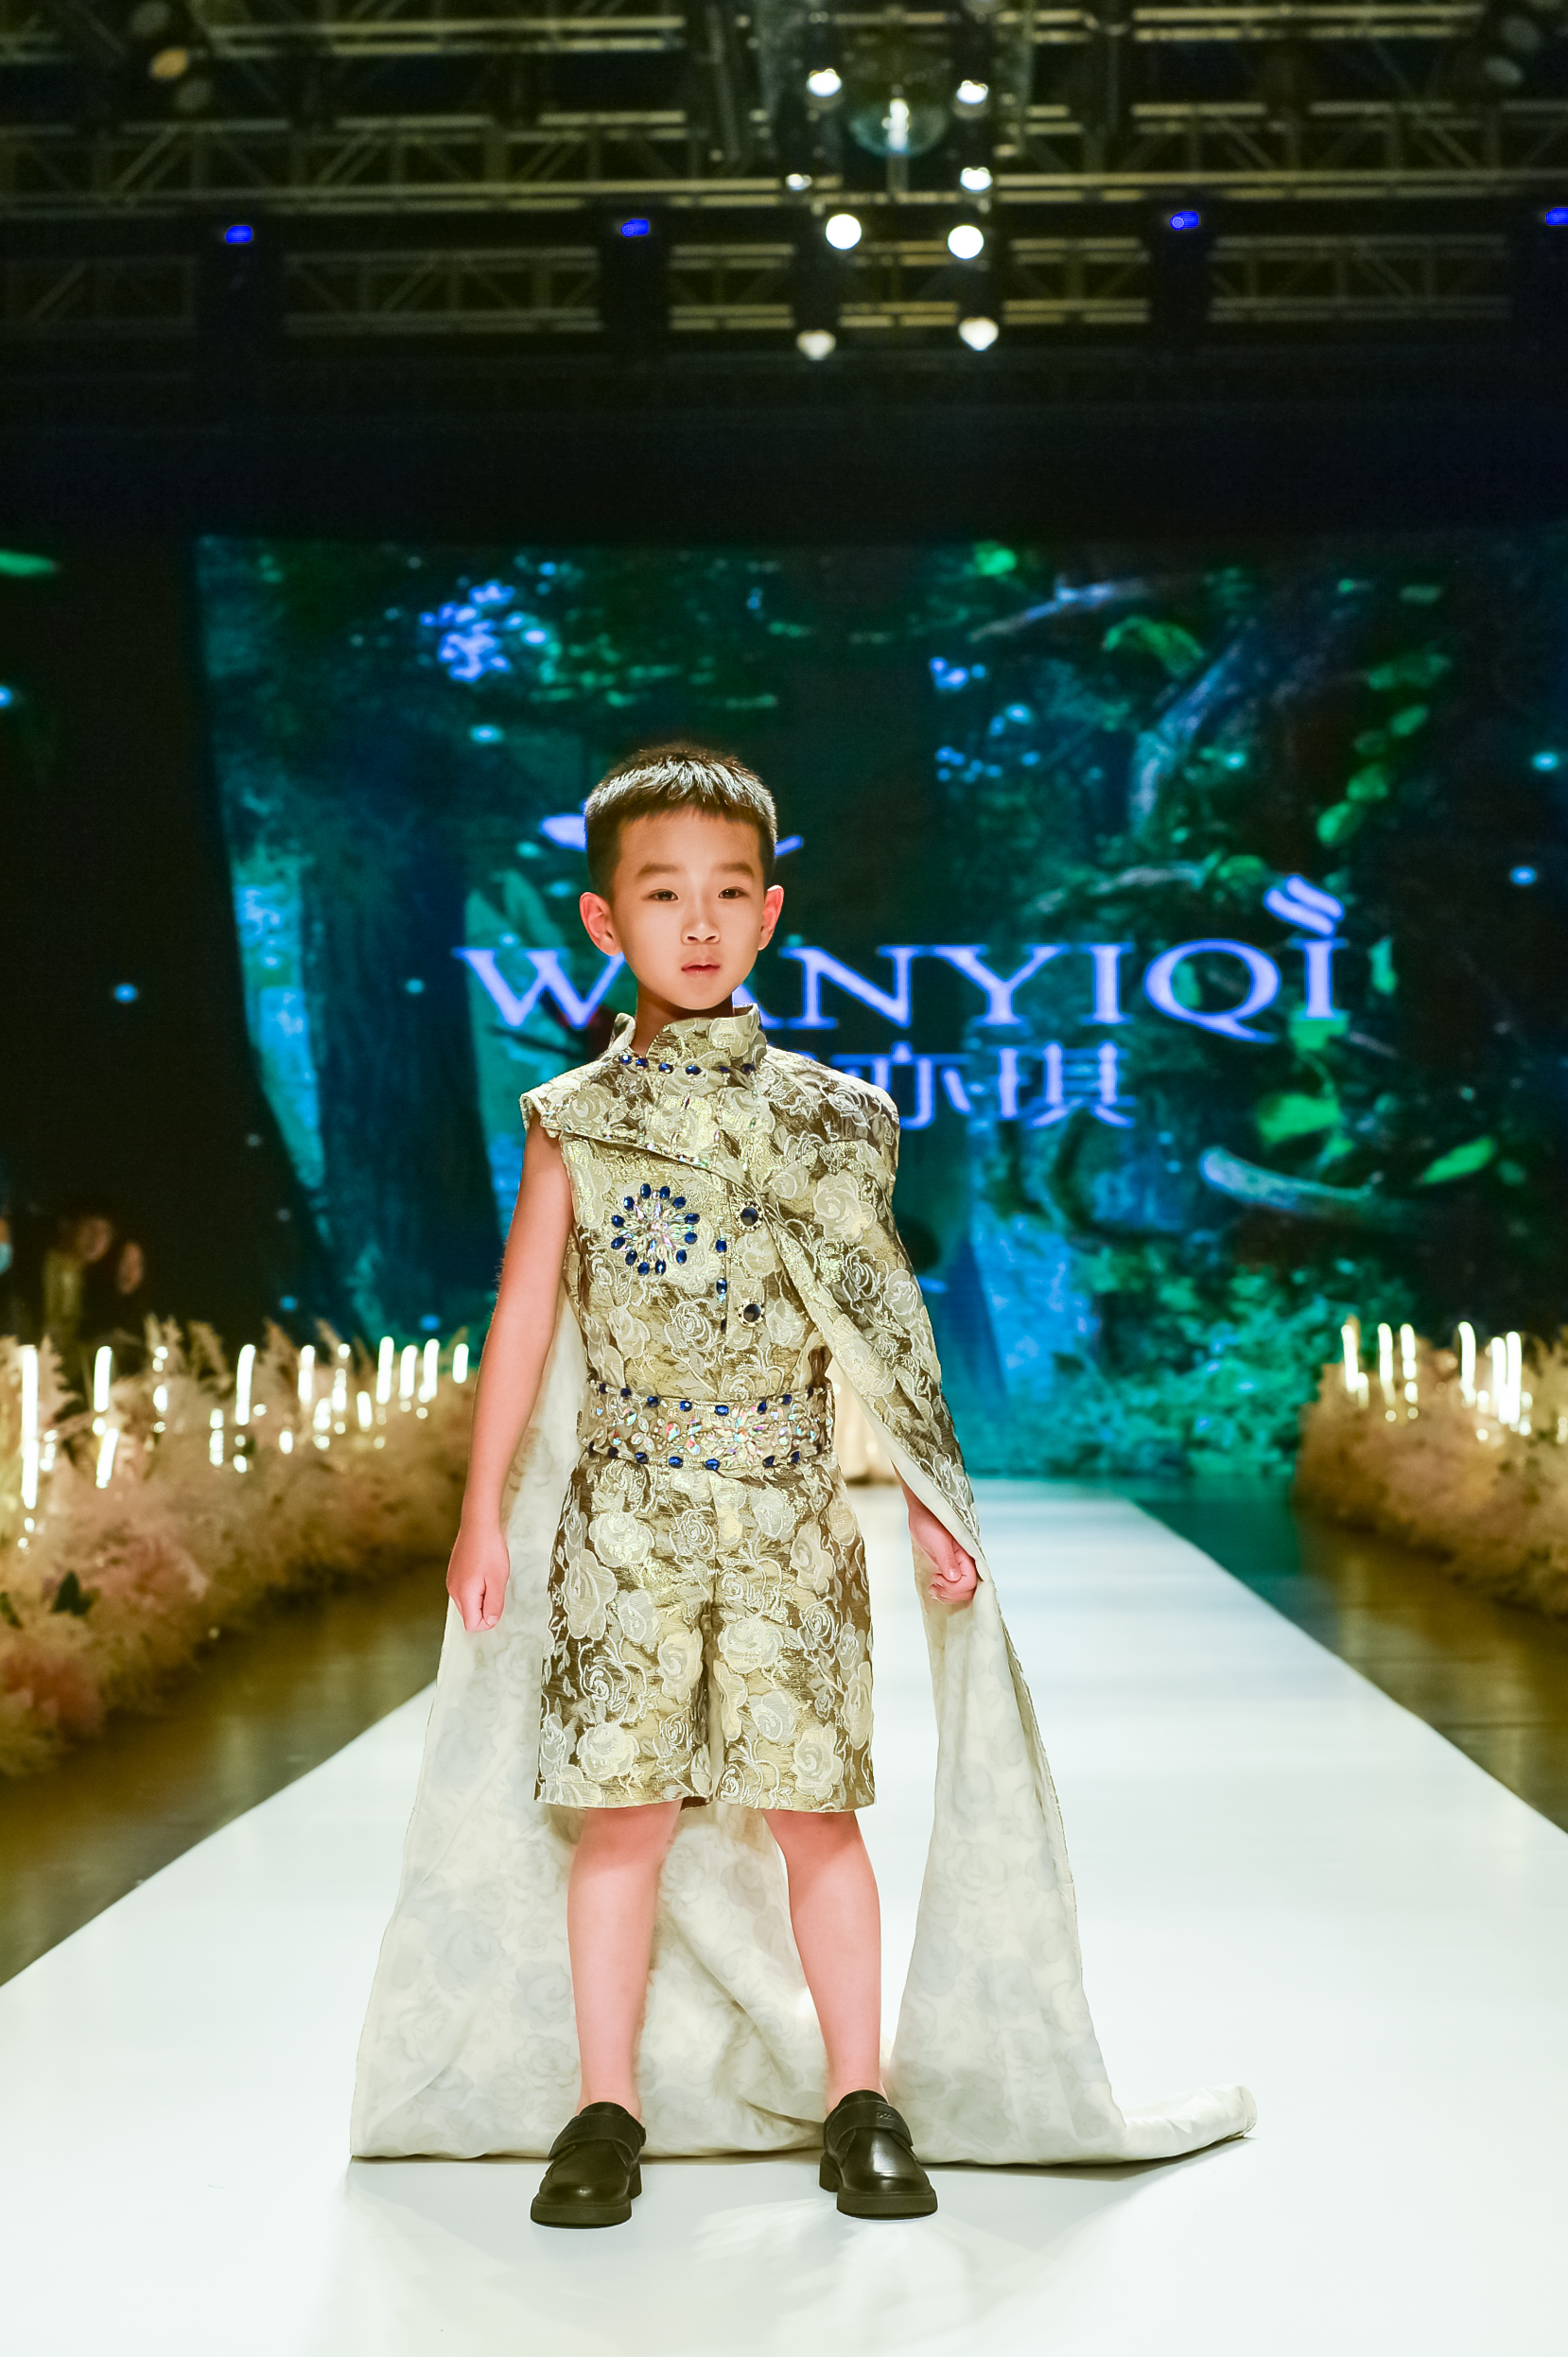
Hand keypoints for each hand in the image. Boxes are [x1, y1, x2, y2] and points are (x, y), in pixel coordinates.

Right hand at [447, 1517, 510, 1631]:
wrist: (478, 1525)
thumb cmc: (490, 1550)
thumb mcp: (498, 1580)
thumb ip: (494, 1605)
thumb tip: (489, 1622)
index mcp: (463, 1594)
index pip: (472, 1625)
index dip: (488, 1620)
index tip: (496, 1601)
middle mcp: (453, 1591)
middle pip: (469, 1615)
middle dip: (484, 1608)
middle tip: (494, 1586)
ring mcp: (451, 1582)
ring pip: (467, 1604)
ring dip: (480, 1597)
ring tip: (488, 1577)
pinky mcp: (453, 1574)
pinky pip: (464, 1592)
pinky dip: (475, 1588)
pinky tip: (482, 1572)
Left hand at [902, 1487, 978, 1608]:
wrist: (922, 1511)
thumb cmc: (929, 1520)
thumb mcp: (937, 1541)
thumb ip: (947, 1559)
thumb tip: (954, 1578)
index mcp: (967, 1554)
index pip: (970, 1581)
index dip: (954, 1587)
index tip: (938, 1577)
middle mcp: (966, 1561)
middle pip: (968, 1589)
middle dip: (950, 1592)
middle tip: (934, 1584)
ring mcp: (959, 1564)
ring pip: (962, 1590)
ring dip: (947, 1594)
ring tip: (933, 1586)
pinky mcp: (951, 1566)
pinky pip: (954, 1585)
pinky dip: (944, 1591)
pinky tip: (934, 1586)